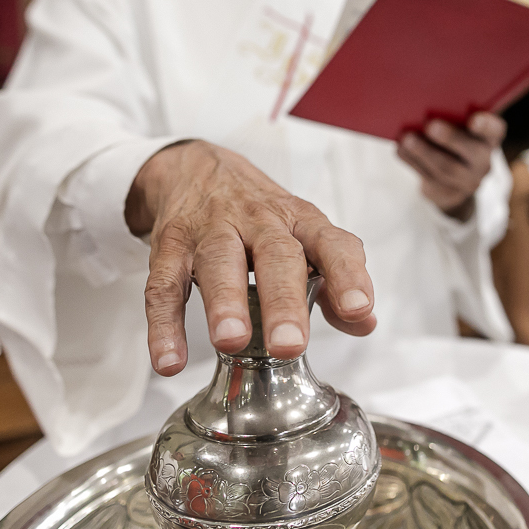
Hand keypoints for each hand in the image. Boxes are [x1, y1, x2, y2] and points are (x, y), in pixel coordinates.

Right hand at [125, 140, 376, 375]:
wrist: (197, 167)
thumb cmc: (260, 215)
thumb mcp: (303, 236)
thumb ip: (333, 280)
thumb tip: (365, 323)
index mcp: (300, 220)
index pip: (332, 243)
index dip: (348, 274)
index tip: (358, 310)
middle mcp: (259, 220)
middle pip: (275, 256)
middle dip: (283, 302)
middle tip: (290, 345)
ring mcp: (211, 230)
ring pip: (218, 263)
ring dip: (225, 304)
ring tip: (231, 343)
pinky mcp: (170, 245)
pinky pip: (163, 286)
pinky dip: (164, 326)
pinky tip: (169, 361)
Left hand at [397, 112, 505, 220]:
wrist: (454, 181)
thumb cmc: (453, 141)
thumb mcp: (459, 129)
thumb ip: (450, 118)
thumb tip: (421, 105)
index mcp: (489, 139)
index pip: (495, 130)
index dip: (487, 125)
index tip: (474, 119)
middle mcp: (483, 161)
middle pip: (472, 152)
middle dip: (450, 138)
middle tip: (431, 126)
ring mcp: (467, 181)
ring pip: (447, 168)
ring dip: (424, 152)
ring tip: (407, 139)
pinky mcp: (447, 193)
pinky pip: (429, 178)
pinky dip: (412, 162)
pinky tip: (400, 149)